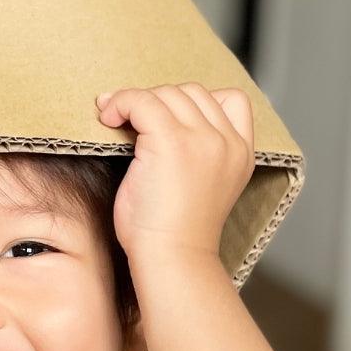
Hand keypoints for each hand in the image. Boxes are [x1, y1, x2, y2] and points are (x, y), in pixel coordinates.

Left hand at [94, 83, 254, 264]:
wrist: (172, 258)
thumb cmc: (174, 232)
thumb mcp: (202, 184)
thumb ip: (197, 151)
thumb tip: (155, 116)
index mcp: (242, 153)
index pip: (231, 99)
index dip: (194, 101)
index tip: (167, 119)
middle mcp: (227, 142)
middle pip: (191, 92)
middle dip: (158, 100)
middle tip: (130, 118)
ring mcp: (203, 139)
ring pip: (166, 93)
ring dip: (136, 100)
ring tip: (115, 116)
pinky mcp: (171, 142)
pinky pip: (141, 101)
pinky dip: (121, 102)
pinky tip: (109, 118)